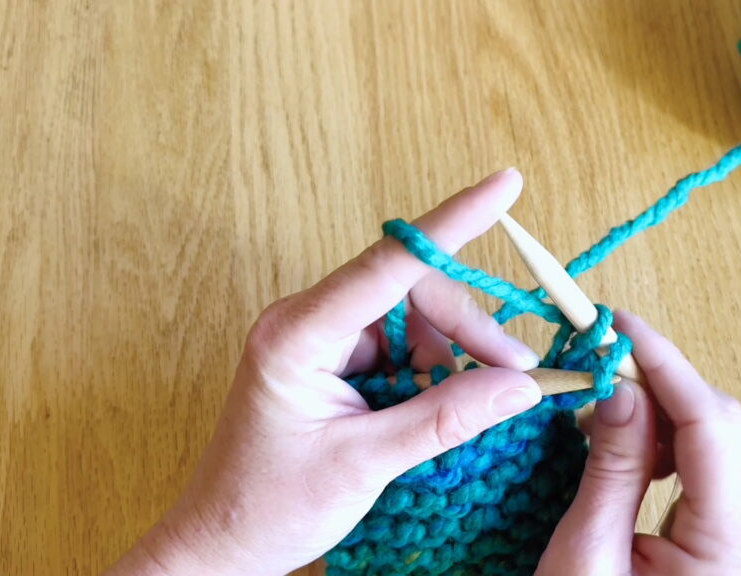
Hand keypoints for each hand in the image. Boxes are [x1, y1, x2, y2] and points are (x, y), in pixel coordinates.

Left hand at [106, 169, 544, 574]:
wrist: (222, 541)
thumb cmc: (268, 505)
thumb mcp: (365, 464)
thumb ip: (444, 418)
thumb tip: (519, 385)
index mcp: (298, 334)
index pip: (388, 263)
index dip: (452, 223)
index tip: (503, 186)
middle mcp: (307, 321)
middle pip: (410, 289)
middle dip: (466, 326)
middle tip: (514, 371)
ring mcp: (321, 338)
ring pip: (411, 315)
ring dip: (451, 350)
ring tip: (472, 398)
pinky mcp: (334, 359)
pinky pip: (400, 343)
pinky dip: (431, 367)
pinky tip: (441, 400)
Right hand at [537, 311, 740, 574]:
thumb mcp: (587, 559)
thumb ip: (610, 471)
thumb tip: (617, 390)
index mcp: (728, 545)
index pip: (711, 424)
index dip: (665, 363)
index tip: (618, 325)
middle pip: (715, 426)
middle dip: (656, 381)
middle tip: (596, 354)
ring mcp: (735, 538)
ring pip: (706, 443)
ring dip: (653, 410)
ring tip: (595, 400)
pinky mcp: (716, 541)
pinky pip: (694, 471)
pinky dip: (654, 444)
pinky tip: (614, 442)